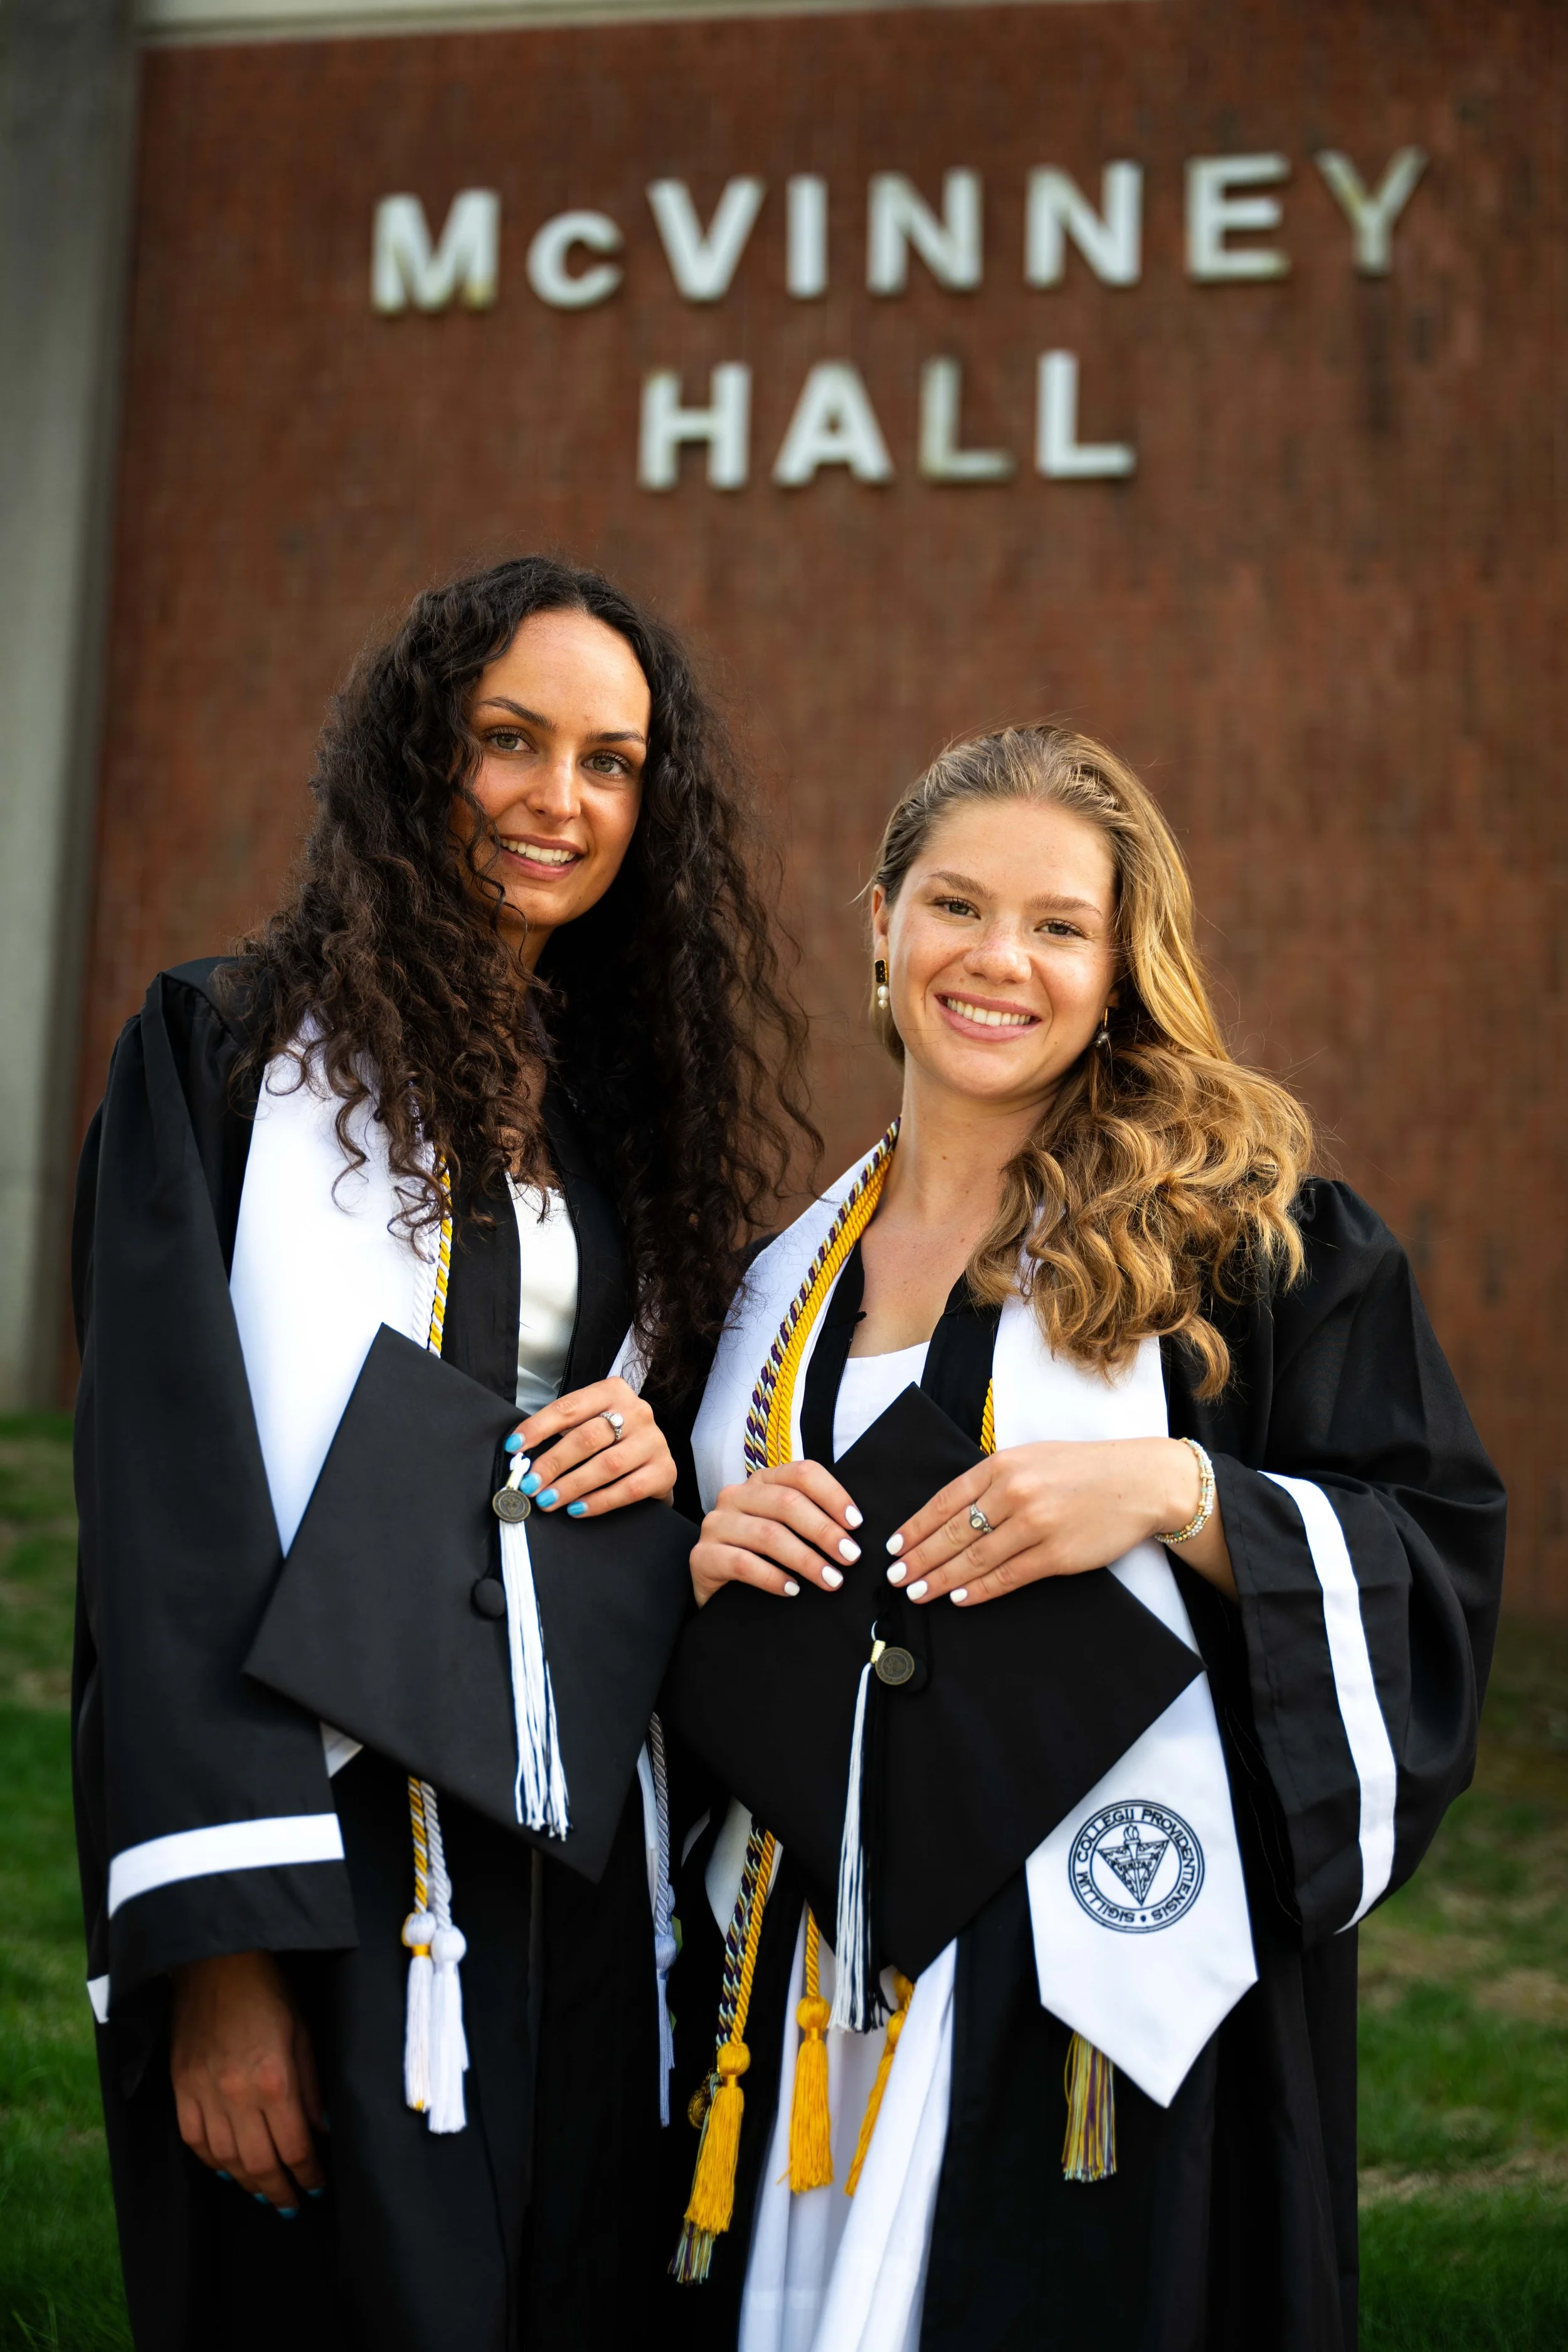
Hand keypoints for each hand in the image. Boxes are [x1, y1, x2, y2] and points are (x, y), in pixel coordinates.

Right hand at [170, 1950, 324, 2211]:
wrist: (217, 1962)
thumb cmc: (268, 1993)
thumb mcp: (303, 2033)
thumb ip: (311, 2087)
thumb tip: (322, 2130)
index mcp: (274, 2080)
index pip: (294, 2147)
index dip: (308, 2174)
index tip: (317, 2187)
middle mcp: (237, 2095)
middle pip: (259, 2163)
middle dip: (280, 2190)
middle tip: (292, 2205)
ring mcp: (204, 2094)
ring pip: (225, 2160)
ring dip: (247, 2183)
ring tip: (265, 2193)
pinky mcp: (181, 2088)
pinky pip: (195, 2140)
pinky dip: (212, 2163)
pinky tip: (227, 2170)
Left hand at [509, 1377, 675, 1516]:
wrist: (654, 1459)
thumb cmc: (612, 1440)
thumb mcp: (590, 1421)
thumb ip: (562, 1432)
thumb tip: (522, 1456)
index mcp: (613, 1391)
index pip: (568, 1408)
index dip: (538, 1428)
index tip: (514, 1447)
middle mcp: (637, 1411)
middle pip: (588, 1437)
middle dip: (554, 1462)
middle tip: (530, 1484)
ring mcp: (654, 1441)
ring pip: (608, 1465)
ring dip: (572, 1485)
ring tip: (548, 1500)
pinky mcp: (665, 1470)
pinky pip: (628, 1489)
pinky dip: (598, 1502)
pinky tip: (577, 1509)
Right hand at [690, 1460, 864, 1605]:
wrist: (718, 1589)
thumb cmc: (762, 1556)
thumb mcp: (787, 1530)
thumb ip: (812, 1520)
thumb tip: (854, 1532)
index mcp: (762, 1481)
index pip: (802, 1473)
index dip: (832, 1495)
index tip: (856, 1524)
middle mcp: (736, 1495)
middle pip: (787, 1502)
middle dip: (824, 1531)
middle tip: (850, 1557)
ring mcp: (716, 1524)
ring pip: (768, 1534)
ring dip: (805, 1559)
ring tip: (831, 1580)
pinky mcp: (702, 1556)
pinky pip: (742, 1563)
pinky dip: (772, 1577)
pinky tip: (793, 1590)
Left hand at [886, 1437, 1232, 1606]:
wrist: (1139, 1482)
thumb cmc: (1082, 1470)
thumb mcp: (1030, 1458)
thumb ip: (992, 1480)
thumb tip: (951, 1512)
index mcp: (1002, 1465)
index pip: (945, 1500)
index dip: (916, 1526)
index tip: (894, 1545)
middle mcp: (1013, 1492)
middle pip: (954, 1533)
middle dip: (919, 1558)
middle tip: (895, 1576)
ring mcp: (1034, 1525)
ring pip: (975, 1559)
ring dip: (941, 1578)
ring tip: (917, 1592)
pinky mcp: (1055, 1554)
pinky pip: (1007, 1577)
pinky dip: (979, 1590)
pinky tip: (959, 1598)